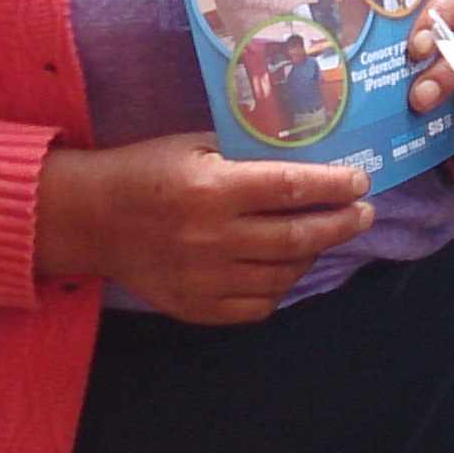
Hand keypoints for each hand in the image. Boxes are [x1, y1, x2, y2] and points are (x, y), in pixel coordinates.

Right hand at [36, 133, 372, 324]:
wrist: (90, 219)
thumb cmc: (145, 171)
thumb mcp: (194, 145)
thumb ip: (246, 154)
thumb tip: (306, 157)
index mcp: (213, 189)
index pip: (293, 187)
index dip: (336, 186)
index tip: (361, 182)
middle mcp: (213, 238)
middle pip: (298, 238)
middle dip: (342, 225)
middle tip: (363, 214)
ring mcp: (206, 279)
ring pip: (284, 275)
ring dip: (313, 254)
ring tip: (321, 236)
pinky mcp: (197, 307)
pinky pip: (258, 306)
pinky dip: (280, 286)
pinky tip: (284, 267)